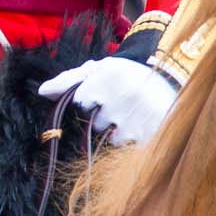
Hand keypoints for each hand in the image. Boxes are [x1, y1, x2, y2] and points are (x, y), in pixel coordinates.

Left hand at [38, 56, 177, 145]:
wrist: (172, 78)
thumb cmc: (127, 75)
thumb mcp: (99, 69)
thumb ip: (69, 80)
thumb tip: (43, 92)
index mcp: (108, 76)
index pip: (82, 100)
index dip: (91, 100)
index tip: (104, 94)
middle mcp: (122, 96)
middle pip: (96, 122)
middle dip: (104, 117)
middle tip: (122, 104)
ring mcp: (138, 117)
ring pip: (111, 137)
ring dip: (118, 130)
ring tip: (133, 114)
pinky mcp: (150, 133)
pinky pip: (128, 146)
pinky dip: (132, 139)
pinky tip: (141, 125)